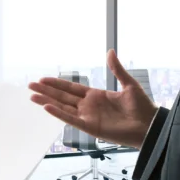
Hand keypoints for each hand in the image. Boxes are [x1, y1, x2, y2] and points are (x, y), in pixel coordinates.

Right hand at [29, 50, 157, 147]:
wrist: (149, 124)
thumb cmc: (142, 106)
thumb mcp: (128, 84)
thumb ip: (116, 69)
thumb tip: (110, 51)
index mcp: (96, 96)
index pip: (71, 89)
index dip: (57, 84)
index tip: (43, 79)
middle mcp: (89, 106)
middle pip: (63, 97)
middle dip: (47, 91)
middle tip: (30, 85)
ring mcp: (88, 117)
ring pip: (63, 108)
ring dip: (48, 102)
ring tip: (33, 96)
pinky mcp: (91, 127)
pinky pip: (72, 119)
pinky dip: (59, 114)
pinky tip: (47, 107)